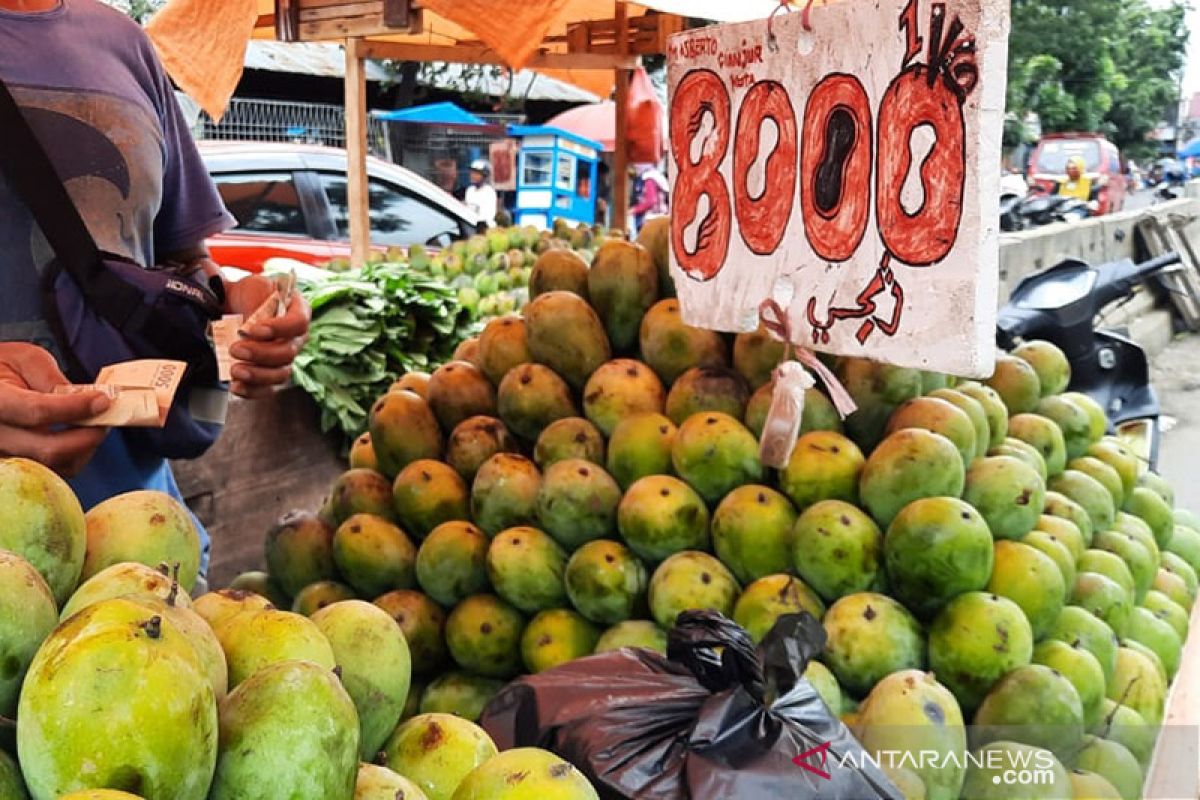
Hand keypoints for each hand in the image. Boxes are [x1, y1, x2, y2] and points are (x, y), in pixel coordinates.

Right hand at [0, 343, 109, 475]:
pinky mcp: (14, 465)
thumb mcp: (24, 359)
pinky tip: (77, 436)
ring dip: (83, 449)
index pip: (37, 412)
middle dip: (88, 436)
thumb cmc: (1, 367)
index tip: (102, 400)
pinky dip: (72, 457)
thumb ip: (51, 378)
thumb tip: (85, 398)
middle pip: (49, 449)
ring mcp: (3, 454)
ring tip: (92, 425)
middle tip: (106, 417)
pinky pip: (51, 471)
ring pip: (53, 466)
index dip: (75, 408)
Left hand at [224, 274, 310, 398]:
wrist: (232, 306)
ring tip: (235, 370)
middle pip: (288, 353)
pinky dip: (252, 390)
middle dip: (261, 354)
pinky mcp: (270, 373)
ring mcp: (284, 358)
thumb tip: (257, 320)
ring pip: (281, 374)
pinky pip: (267, 388)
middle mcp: (296, 338)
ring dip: (257, 375)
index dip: (279, 329)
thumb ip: (260, 299)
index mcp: (299, 312)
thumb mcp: (255, 285)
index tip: (253, 330)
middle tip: (236, 349)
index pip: (299, 323)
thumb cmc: (248, 293)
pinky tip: (236, 386)